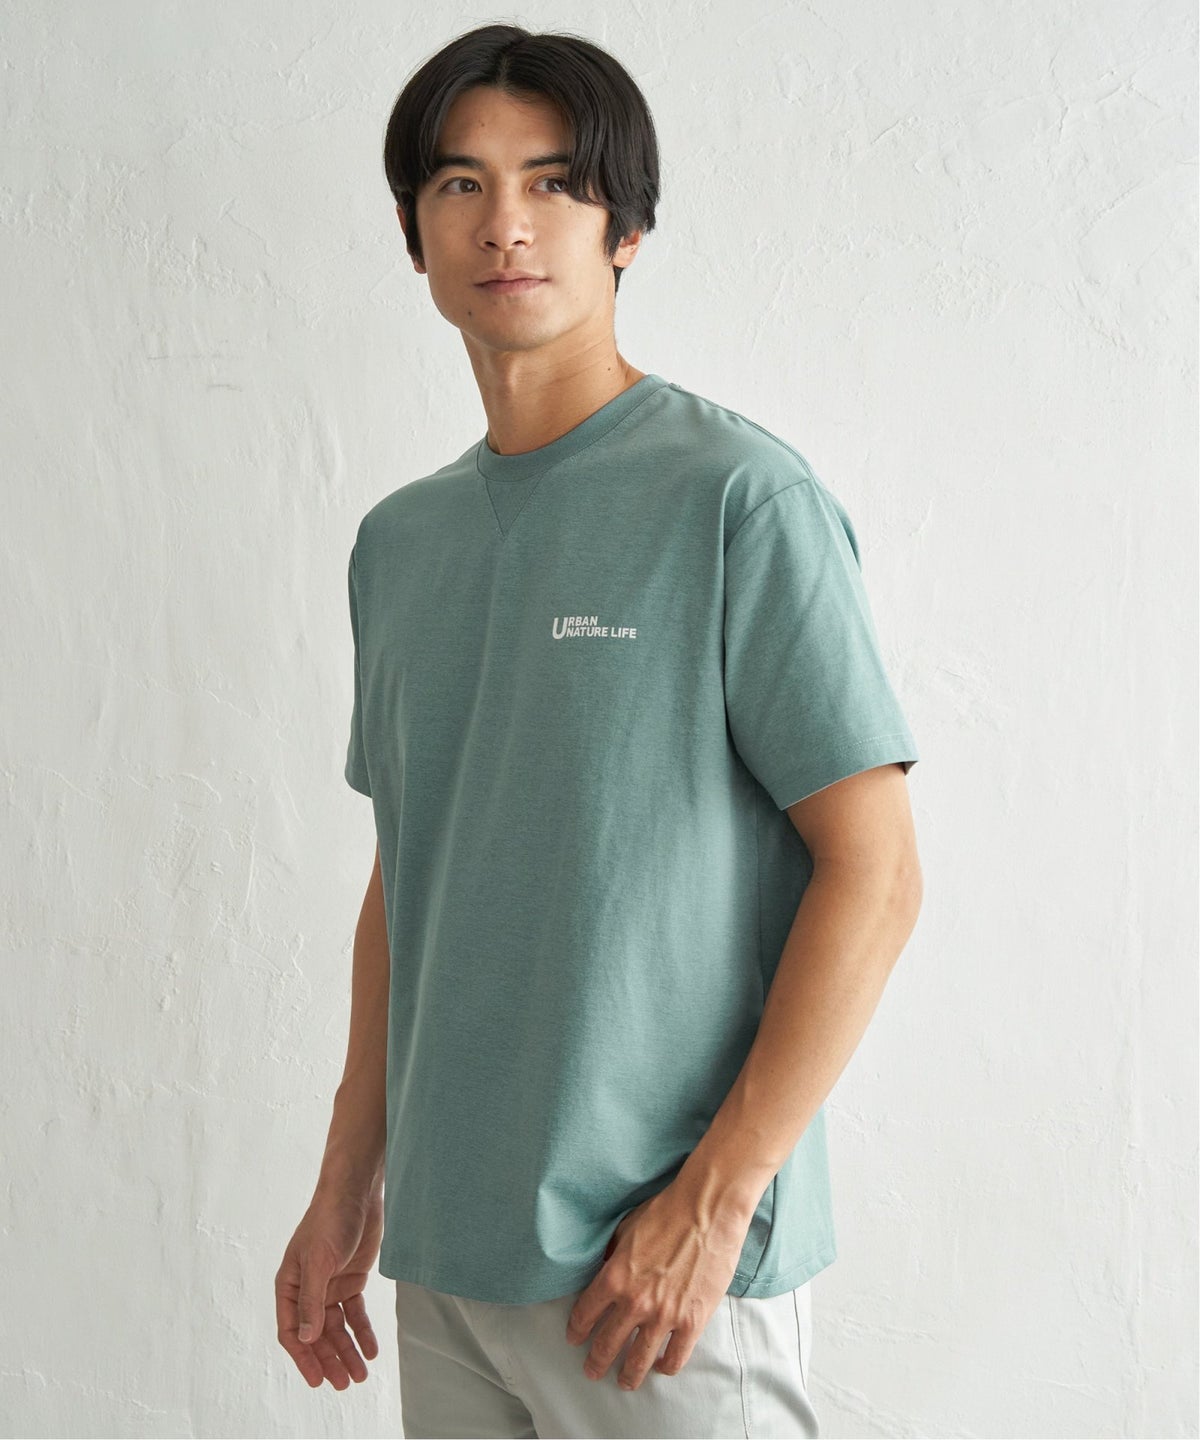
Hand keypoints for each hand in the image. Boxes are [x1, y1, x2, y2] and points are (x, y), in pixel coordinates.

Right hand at [275, 1185, 383, 1388]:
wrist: (356, 1192)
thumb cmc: (329, 1221)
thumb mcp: (318, 1262)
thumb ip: (311, 1301)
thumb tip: (306, 1338)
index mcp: (289, 1286)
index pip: (292, 1331)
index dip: (305, 1358)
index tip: (319, 1380)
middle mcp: (307, 1290)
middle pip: (317, 1335)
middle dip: (330, 1360)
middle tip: (345, 1383)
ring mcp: (329, 1286)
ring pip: (337, 1328)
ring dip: (348, 1351)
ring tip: (360, 1375)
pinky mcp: (350, 1280)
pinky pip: (355, 1313)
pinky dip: (363, 1331)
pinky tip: (372, 1348)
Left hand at [564, 1183, 751, 1391]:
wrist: (707, 1209)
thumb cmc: (666, 1212)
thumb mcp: (626, 1229)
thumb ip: (611, 1256)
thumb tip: (603, 1269)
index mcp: (614, 1277)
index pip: (585, 1314)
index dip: (577, 1330)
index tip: (575, 1339)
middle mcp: (635, 1302)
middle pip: (607, 1345)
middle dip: (596, 1362)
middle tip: (592, 1371)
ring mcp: (664, 1316)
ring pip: (638, 1361)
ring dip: (628, 1376)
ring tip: (625, 1382)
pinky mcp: (692, 1322)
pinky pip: (675, 1358)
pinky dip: (665, 1367)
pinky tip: (661, 1366)